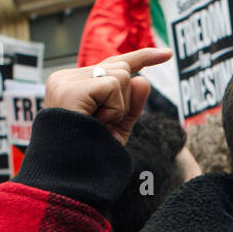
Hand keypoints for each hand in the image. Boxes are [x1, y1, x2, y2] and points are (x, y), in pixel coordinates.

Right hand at [43, 48, 171, 146]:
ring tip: (98, 124)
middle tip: (104, 123)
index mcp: (73, 85)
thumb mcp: (118, 128)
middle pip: (121, 69)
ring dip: (119, 106)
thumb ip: (131, 105)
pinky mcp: (70, 88)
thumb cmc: (91, 154)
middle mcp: (65, 79)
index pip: (112, 65)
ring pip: (120, 75)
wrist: (72, 177)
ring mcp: (65, 82)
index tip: (168, 54)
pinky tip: (98, 121)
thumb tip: (143, 80)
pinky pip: (112, 86)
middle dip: (125, 99)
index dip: (142, 58)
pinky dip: (114, 108)